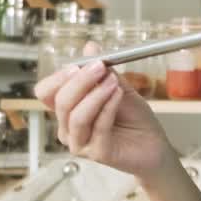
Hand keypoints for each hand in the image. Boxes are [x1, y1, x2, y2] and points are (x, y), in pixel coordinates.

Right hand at [34, 55, 172, 178]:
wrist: (154, 144)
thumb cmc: (134, 118)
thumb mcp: (118, 87)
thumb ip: (103, 71)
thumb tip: (90, 46)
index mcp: (67, 110)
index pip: (46, 92)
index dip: (59, 76)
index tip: (80, 63)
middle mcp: (68, 128)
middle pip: (60, 101)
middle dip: (80, 80)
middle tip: (99, 66)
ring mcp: (80, 143)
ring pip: (76, 116)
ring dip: (96, 94)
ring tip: (114, 82)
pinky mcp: (97, 153)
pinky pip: (98, 127)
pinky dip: (108, 107)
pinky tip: (119, 94)